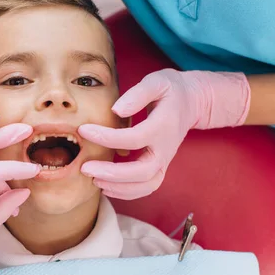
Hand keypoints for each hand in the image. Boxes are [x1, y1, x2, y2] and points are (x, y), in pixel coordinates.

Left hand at [79, 69, 249, 199]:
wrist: (191, 102)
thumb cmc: (169, 89)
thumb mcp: (156, 82)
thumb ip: (137, 95)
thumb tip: (116, 111)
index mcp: (163, 126)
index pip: (133, 138)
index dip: (106, 137)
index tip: (83, 130)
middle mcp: (165, 148)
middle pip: (141, 171)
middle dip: (112, 173)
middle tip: (85, 168)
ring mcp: (164, 161)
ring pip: (145, 185)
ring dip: (118, 188)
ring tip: (93, 180)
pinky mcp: (160, 167)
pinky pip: (146, 188)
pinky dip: (127, 192)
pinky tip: (106, 186)